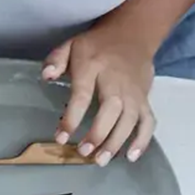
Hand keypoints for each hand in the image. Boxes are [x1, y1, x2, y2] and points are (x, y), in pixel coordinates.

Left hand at [43, 27, 158, 163]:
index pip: (83, 94)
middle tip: (84, 153)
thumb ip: (56, 59)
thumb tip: (46, 76)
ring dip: (117, 142)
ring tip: (101, 160)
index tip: (61, 136)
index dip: (72, 117)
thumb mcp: (71, 45)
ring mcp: (133, 92)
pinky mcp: (145, 99)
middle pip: (111, 109)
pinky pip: (148, 122)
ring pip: (130, 120)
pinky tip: (131, 157)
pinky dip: (142, 141)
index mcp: (93, 66)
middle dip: (99, 133)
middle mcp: (116, 81)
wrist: (133, 34)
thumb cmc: (97, 45)